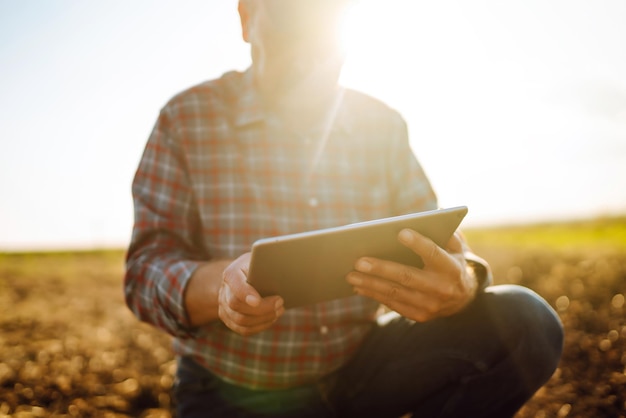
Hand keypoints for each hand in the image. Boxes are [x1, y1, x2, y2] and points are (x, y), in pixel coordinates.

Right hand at [218, 253, 284, 335]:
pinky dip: (260, 326)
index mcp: (231, 274)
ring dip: (263, 318)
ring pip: (241, 321)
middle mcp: (223, 291)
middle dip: (261, 307)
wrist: (246, 275)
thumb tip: (284, 267)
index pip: (234, 284)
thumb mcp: (261, 259)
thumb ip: (267, 262)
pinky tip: (272, 318)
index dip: (244, 293)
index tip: (257, 301)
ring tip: (279, 310)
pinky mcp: (230, 320)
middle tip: (280, 302)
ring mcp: (224, 307)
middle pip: (236, 305)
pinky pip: (243, 330)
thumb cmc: (258, 265)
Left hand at [346, 229, 477, 321]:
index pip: (433, 253)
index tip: (400, 232)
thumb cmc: (450, 263)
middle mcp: (442, 288)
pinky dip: (374, 295)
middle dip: (381, 268)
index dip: (418, 243)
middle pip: (407, 277)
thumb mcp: (455, 247)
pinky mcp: (420, 316)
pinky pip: (393, 304)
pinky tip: (359, 286)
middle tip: (359, 261)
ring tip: (351, 275)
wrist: (462, 299)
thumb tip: (434, 213)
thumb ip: (445, 231)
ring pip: (395, 293)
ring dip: (370, 284)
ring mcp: (430, 305)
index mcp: (451, 267)